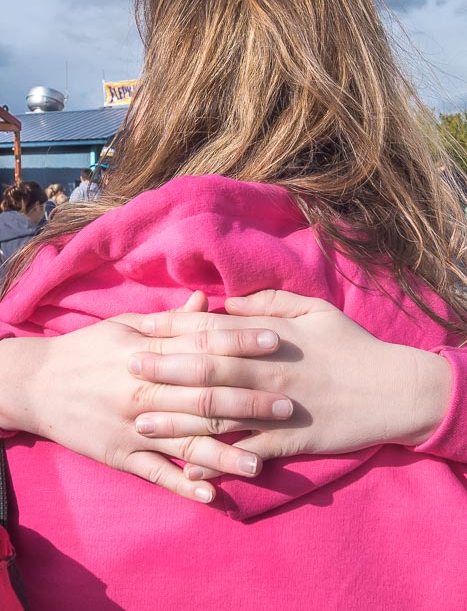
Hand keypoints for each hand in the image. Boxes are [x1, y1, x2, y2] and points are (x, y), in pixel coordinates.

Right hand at [0, 292, 291, 502]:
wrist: (37, 383)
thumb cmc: (88, 349)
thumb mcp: (125, 325)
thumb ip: (171, 319)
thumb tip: (207, 300)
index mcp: (147, 353)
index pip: (203, 345)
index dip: (241, 341)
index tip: (277, 341)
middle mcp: (144, 390)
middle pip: (204, 396)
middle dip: (249, 401)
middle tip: (289, 406)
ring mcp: (132, 427)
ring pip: (186, 442)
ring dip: (226, 455)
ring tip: (263, 464)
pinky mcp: (120, 456)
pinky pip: (156, 474)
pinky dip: (183, 484)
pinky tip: (214, 495)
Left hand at [129, 290, 451, 479]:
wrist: (392, 389)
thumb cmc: (351, 344)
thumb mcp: (314, 309)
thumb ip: (268, 302)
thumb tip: (227, 300)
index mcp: (271, 336)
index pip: (213, 329)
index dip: (174, 327)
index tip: (142, 326)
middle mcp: (267, 370)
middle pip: (206, 368)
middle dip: (163, 366)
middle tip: (127, 367)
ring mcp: (276, 408)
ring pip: (218, 412)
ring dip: (177, 416)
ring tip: (141, 419)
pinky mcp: (288, 441)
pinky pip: (244, 452)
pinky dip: (215, 458)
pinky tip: (186, 464)